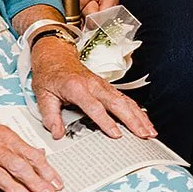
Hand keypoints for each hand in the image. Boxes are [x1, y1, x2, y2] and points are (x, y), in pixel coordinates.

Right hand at [0, 108, 61, 191]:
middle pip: (20, 167)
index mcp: (7, 138)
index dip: (47, 170)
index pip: (32, 156)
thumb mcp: (0, 132)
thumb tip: (40, 154)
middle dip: (37, 183)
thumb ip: (19, 146)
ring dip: (17, 190)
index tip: (57, 183)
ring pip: (1, 176)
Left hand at [29, 36, 156, 140]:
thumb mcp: (43, 95)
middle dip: (133, 120)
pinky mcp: (108, 88)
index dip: (106, 122)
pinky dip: (138, 111)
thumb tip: (57, 133)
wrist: (56, 57)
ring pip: (126, 102)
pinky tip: (145, 120)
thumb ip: (50, 116)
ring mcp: (104, 86)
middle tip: (142, 134)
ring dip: (140, 117)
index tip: (115, 134)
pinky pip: (126, 100)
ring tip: (149, 131)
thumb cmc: (50, 75)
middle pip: (118, 104)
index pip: (95, 107)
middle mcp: (95, 85)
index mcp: (77, 88)